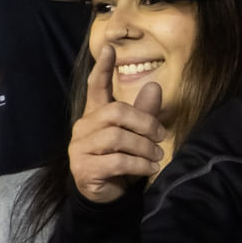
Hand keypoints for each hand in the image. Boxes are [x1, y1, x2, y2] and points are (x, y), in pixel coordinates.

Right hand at [68, 43, 167, 202]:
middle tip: (161, 137)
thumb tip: (155, 85)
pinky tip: (151, 168)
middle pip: (116, 112)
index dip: (102, 68)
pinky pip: (117, 161)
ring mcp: (79, 148)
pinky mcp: (83, 168)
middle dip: (144, 123)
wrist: (108, 194)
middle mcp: (83, 128)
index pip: (95, 87)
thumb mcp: (137, 135)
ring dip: (144, 147)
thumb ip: (144, 112)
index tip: (109, 47)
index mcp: (95, 115)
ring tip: (157, 156)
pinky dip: (139, 165)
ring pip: (117, 137)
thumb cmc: (122, 160)